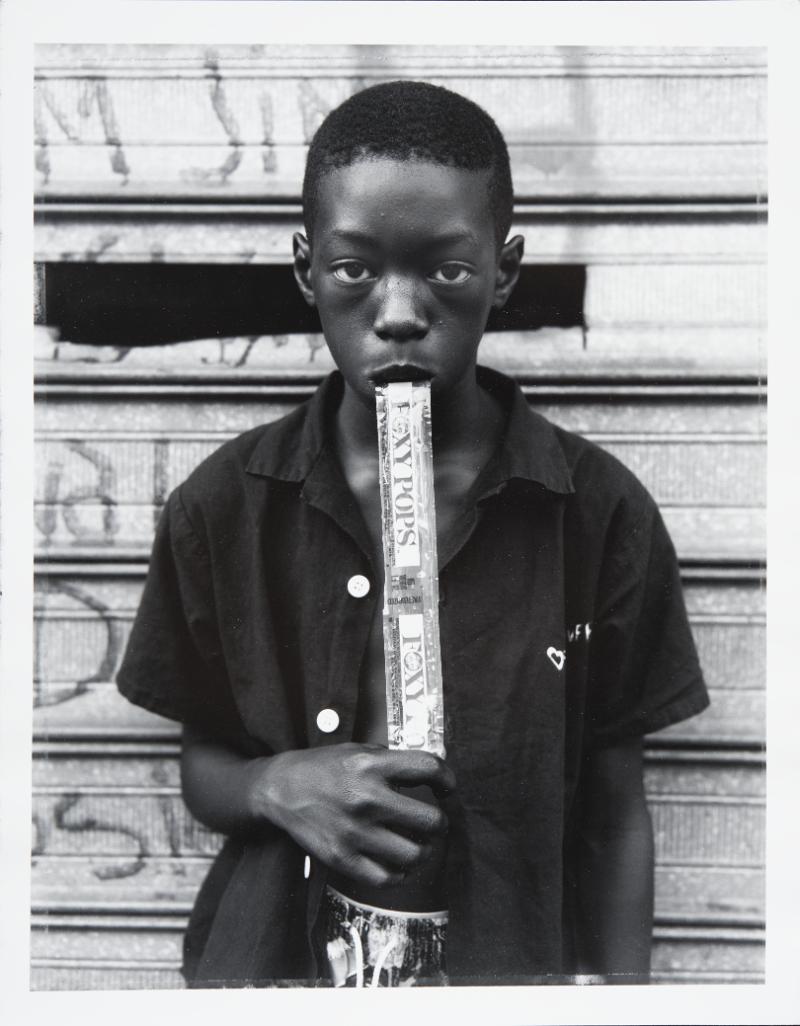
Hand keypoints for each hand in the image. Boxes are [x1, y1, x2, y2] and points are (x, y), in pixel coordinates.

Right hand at [248, 743, 454, 886]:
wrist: (281, 789)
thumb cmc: (324, 767)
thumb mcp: (359, 750)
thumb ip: (392, 761)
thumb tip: (430, 774)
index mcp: (371, 765)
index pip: (428, 768)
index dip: (447, 779)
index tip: (446, 787)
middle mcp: (365, 798)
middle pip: (430, 820)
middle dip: (440, 823)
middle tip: (434, 823)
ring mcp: (354, 831)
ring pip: (414, 854)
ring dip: (424, 851)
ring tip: (419, 844)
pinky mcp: (341, 857)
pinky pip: (386, 878)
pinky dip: (399, 874)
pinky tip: (398, 863)